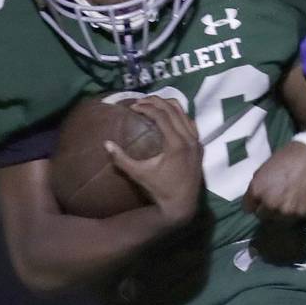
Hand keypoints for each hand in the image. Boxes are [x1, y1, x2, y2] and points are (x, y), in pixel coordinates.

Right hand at [105, 96, 203, 222]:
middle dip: (155, 102)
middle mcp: (189, 139)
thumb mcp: (138, 174)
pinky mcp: (199, 146)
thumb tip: (106, 143)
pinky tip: (168, 116)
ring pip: (184, 113)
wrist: (182, 204)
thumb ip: (121, 159)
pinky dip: (179, 115)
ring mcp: (197, 142)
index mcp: (176, 144)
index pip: (162, 116)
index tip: (132, 106)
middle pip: (173, 110)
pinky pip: (190, 123)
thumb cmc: (159, 189)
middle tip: (139, 101)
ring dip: (168, 105)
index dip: (146, 107)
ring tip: (152, 104)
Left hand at [242, 141, 305, 222]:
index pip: (247, 208)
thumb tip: (256, 198)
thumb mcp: (264, 169)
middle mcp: (268, 203)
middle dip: (265, 208)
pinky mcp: (298, 213)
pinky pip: (290, 218)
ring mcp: (284, 210)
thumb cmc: (285, 158)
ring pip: (276, 219)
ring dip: (278, 212)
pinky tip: (296, 200)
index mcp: (256, 190)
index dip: (253, 203)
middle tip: (274, 199)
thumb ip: (257, 186)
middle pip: (261, 215)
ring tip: (286, 200)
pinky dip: (292, 212)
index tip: (259, 200)